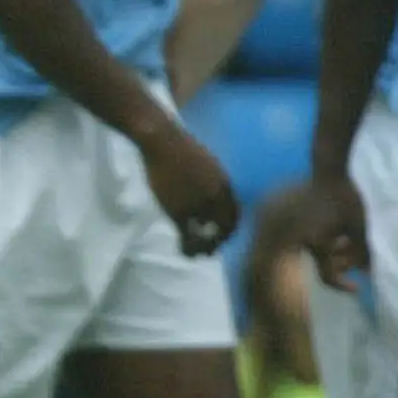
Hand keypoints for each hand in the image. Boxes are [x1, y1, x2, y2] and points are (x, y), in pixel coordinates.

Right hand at [139, 121, 238, 256]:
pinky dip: (187, 247)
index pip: (234, 213)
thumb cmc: (180, 148)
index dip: (229, 228)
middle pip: (225, 228)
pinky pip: (188, 236)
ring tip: (195, 254)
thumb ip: (214, 180)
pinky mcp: (179, 211)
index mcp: (225, 184)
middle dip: (218, 242)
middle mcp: (216, 198)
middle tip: (211, 252)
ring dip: (202, 248)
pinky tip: (183, 252)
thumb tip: (215, 190)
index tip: (220, 235)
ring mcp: (198, 205)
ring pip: (206, 236)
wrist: (162, 142)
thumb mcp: (207, 163)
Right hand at [301, 172, 370, 292]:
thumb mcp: (358, 225)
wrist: (327, 169)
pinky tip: (341, 230)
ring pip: (321, 251)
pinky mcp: (303, 221)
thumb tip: (367, 271)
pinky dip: (330, 240)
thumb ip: (363, 250)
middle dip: (343, 264)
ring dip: (338, 251)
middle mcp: (306, 241)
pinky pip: (316, 238)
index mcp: (317, 246)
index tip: (357, 287)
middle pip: (325, 264)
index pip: (328, 276)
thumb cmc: (344, 198)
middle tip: (361, 258)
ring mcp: (302, 231)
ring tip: (353, 240)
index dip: (343, 285)